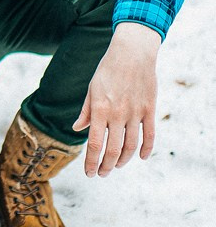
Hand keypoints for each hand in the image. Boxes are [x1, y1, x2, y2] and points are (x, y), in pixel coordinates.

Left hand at [73, 22, 161, 176]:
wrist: (132, 53)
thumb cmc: (108, 70)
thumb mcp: (91, 89)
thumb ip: (86, 111)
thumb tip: (77, 129)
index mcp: (99, 110)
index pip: (95, 144)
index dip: (91, 162)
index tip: (89, 173)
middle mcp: (117, 114)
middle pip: (113, 150)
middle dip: (106, 166)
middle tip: (101, 173)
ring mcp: (135, 113)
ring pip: (131, 146)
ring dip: (123, 161)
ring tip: (116, 166)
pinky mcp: (149, 110)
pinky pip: (149, 135)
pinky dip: (146, 149)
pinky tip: (141, 157)